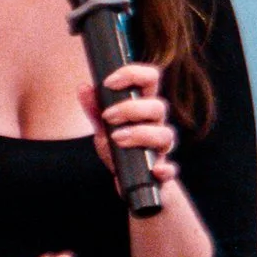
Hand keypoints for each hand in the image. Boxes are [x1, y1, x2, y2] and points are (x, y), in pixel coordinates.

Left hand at [83, 62, 179, 189]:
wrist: (128, 181)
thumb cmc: (119, 148)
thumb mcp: (103, 128)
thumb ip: (95, 109)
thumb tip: (84, 87)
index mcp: (144, 107)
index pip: (150, 79)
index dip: (132, 74)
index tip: (109, 83)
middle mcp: (156, 124)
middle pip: (159, 106)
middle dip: (131, 109)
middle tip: (108, 117)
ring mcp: (161, 147)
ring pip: (166, 134)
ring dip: (141, 134)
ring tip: (117, 138)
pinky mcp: (163, 171)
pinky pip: (172, 170)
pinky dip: (166, 170)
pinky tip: (155, 170)